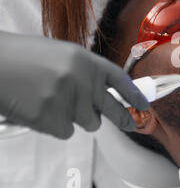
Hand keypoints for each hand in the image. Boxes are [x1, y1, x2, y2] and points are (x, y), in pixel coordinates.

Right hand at [0, 31, 148, 138]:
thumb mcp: (63, 56)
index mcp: (86, 61)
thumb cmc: (25, 58)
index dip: (134, 94)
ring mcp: (67, 100)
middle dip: (123, 118)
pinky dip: (55, 125)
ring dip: (77, 118)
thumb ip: (86, 73)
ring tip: (53, 101)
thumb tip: (102, 98)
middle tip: (130, 124)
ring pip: (89, 123)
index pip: (119, 79)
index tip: (144, 105)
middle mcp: (82, 80)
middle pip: (112, 109)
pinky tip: (40, 109)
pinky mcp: (51, 119)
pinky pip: (66, 132)